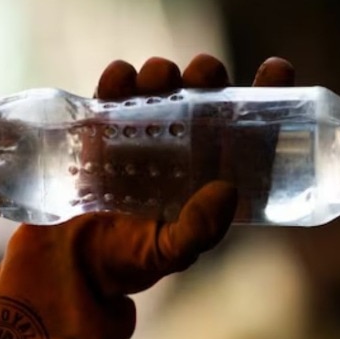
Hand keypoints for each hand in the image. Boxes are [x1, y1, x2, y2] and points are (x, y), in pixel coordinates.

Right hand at [0, 54, 294, 338]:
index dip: (268, 93)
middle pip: (205, 95)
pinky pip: (112, 94)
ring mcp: (140, 134)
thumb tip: (225, 190)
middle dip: (208, 73)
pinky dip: (117, 79)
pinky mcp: (99, 131)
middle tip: (204, 74)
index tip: (277, 68)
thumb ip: (197, 230)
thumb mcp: (168, 253)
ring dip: (163, 72)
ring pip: (160, 87)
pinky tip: (120, 78)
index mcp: (211, 172)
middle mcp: (181, 147)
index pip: (248, 126)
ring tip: (159, 78)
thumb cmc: (125, 265)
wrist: (62, 270)